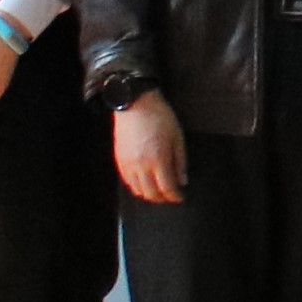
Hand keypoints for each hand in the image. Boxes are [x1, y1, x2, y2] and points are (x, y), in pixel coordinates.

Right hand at [112, 90, 187, 204]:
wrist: (135, 104)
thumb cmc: (160, 117)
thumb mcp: (177, 137)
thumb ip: (180, 161)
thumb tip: (183, 181)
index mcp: (158, 160)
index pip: (167, 188)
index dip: (175, 196)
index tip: (181, 197)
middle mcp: (141, 166)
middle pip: (151, 193)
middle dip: (162, 198)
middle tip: (171, 196)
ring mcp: (128, 164)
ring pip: (137, 190)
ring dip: (149, 195)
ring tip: (158, 191)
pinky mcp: (119, 160)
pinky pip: (127, 182)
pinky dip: (137, 187)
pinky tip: (144, 184)